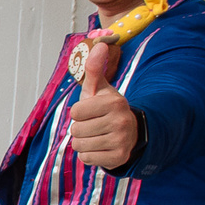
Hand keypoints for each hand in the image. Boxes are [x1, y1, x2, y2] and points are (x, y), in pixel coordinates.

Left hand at [68, 40, 140, 169]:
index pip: (75, 112)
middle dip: (80, 128)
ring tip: (97, 135)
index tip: (91, 111)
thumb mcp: (99, 89)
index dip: (78, 112)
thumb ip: (94, 69)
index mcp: (114, 102)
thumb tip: (99, 44)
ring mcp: (121, 140)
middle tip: (94, 125)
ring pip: (80, 145)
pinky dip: (89, 155)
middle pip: (76, 130)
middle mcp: (121, 121)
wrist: (128, 132)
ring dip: (83, 142)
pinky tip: (101, 147)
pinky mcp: (119, 157)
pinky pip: (86, 159)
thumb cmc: (106, 109)